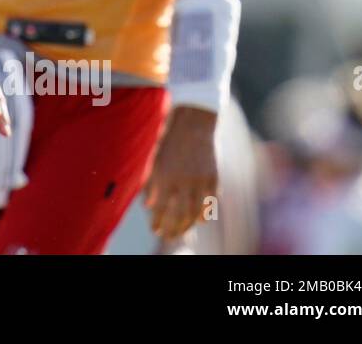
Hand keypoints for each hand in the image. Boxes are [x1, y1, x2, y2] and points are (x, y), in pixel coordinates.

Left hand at [143, 105, 217, 239]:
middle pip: (179, 215)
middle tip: (169, 237)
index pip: (160, 209)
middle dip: (173, 230)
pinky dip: (205, 214)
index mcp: (163, 176)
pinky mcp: (213, 178)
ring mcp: (199, 180)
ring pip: (195, 213)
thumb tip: (148, 206)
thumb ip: (149, 183)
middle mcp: (182, 180)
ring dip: (188, 226)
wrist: (192, 125)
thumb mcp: (153, 160)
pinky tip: (199, 220)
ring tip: (182, 232)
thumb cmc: (168, 142)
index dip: (158, 222)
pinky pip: (210, 202)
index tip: (156, 230)